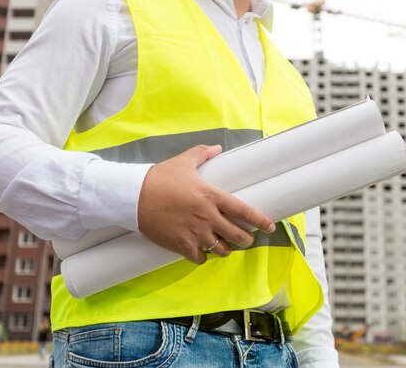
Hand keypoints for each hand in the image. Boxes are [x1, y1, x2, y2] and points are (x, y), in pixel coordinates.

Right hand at [137, 144, 275, 263]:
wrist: (134, 196)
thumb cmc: (160, 178)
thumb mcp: (184, 161)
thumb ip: (203, 153)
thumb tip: (217, 147)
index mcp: (212, 196)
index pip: (244, 212)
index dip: (261, 221)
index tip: (270, 226)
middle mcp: (208, 217)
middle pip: (238, 236)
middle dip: (246, 239)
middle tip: (246, 238)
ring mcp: (196, 233)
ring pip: (222, 249)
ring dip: (225, 248)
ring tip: (223, 245)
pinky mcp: (181, 245)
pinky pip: (201, 258)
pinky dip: (204, 256)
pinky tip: (202, 251)